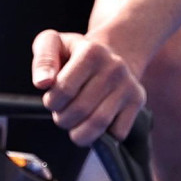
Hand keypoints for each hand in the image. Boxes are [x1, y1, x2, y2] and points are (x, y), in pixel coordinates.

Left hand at [32, 29, 146, 147]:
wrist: (106, 55)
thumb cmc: (73, 53)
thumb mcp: (51, 43)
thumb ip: (43, 60)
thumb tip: (43, 83)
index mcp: (91, 52)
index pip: (64, 90)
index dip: (51, 102)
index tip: (51, 101)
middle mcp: (114, 67)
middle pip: (81, 109)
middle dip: (63, 118)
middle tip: (60, 113)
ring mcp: (128, 85)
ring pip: (99, 124)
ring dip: (78, 132)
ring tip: (73, 123)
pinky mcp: (137, 101)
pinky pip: (118, 133)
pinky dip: (101, 137)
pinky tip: (91, 125)